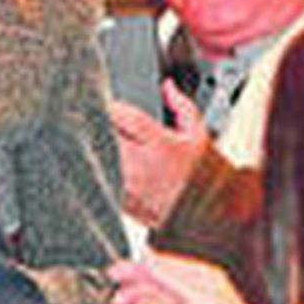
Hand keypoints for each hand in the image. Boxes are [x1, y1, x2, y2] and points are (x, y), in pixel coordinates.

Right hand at [107, 251, 261, 303]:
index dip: (136, 270)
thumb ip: (165, 277)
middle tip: (113, 301)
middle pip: (157, 292)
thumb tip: (144, 257)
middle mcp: (198, 300)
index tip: (113, 273)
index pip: (162, 269)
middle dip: (132, 295)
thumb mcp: (194, 294)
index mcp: (201, 280)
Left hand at [109, 81, 209, 227]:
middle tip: (96, 119)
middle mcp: (140, 165)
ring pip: (99, 158)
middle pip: (104, 135)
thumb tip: (167, 87)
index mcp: (159, 145)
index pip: (124, 116)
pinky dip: (101, 170)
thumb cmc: (203, 176)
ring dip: (96, 147)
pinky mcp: (120, 202)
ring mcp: (127, 185)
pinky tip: (107, 166)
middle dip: (98, 124)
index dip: (112, 106)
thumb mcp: (199, 135)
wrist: (207, 216)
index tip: (108, 103)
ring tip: (99, 142)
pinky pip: (103, 179)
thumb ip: (182, 107)